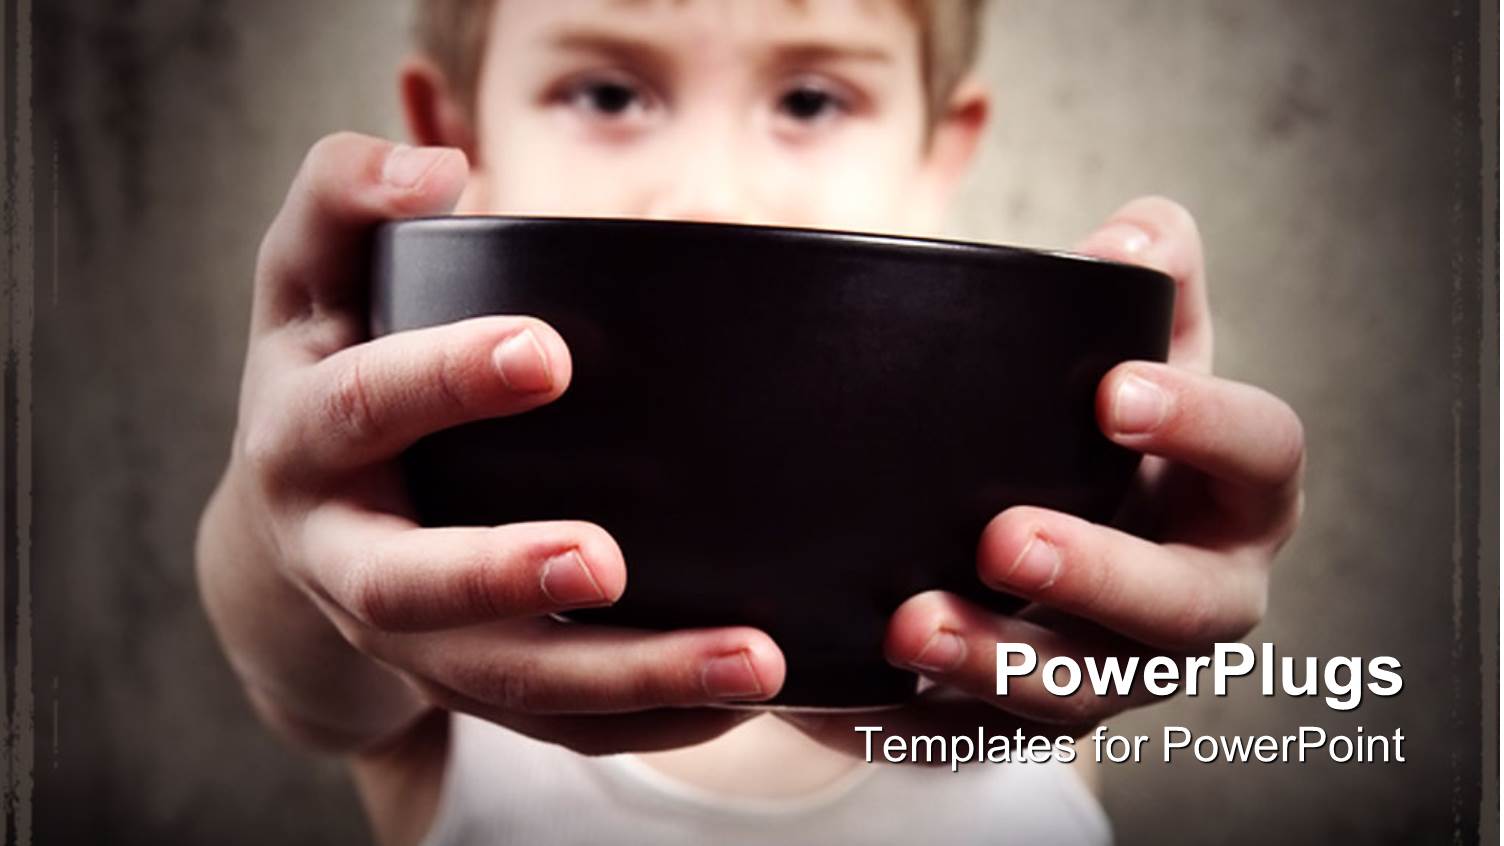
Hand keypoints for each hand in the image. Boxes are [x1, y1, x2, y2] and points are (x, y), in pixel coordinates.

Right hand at [197, 132, 784, 756]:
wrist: (290, 520)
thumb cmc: (328, 364)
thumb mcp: (309, 274)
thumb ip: (348, 196)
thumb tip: (434, 167)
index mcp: (305, 438)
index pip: (359, 405)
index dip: (440, 379)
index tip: (546, 351)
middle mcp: (344, 555)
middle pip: (409, 587)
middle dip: (504, 575)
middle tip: (604, 562)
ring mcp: (407, 638)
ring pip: (505, 684)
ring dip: (626, 679)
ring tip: (750, 661)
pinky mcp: (468, 682)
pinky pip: (558, 724)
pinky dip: (653, 719)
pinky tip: (744, 695)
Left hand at [779, 197, 1304, 753]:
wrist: (1045, 539)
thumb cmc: (1096, 432)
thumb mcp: (1132, 347)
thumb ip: (1147, 276)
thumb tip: (1131, 238)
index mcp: (1234, 494)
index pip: (1263, 457)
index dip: (1203, 426)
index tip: (1112, 390)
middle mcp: (1196, 597)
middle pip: (1180, 610)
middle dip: (1097, 577)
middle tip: (1003, 536)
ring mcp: (1119, 672)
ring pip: (1080, 692)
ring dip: (997, 663)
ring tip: (908, 624)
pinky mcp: (1032, 723)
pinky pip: (981, 740)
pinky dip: (916, 721)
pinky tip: (848, 692)